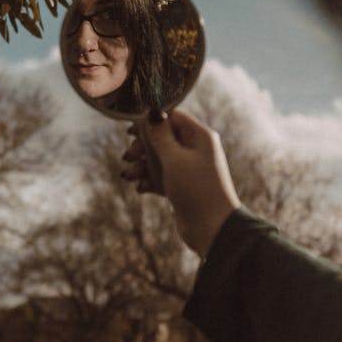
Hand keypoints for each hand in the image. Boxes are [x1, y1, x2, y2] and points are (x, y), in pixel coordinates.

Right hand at [122, 110, 240, 257]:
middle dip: (142, 148)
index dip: (150, 122)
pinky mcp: (182, 186)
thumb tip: (151, 113)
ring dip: (142, 166)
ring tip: (129, 177)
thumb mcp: (174, 159)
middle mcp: (195, 150)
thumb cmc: (196, 190)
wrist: (212, 229)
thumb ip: (160, 136)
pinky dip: (149, 180)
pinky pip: (161, 176)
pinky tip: (141, 188)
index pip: (171, 117)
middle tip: (128, 157)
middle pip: (162, 138)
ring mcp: (189, 169)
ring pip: (158, 159)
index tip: (130, 132)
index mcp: (199, 137)